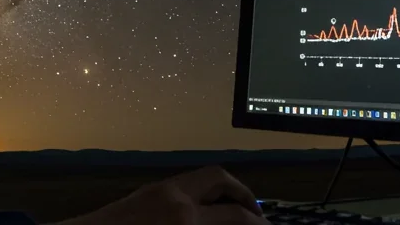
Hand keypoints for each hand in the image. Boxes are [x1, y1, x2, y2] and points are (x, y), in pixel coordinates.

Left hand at [53, 165, 267, 224]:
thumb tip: (231, 224)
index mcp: (184, 219)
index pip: (236, 216)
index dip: (258, 224)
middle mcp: (173, 197)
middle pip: (220, 179)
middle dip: (243, 195)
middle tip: (256, 215)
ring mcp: (155, 191)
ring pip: (199, 178)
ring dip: (220, 192)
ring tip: (232, 214)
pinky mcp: (141, 194)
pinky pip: (181, 186)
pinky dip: (199, 196)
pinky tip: (201, 216)